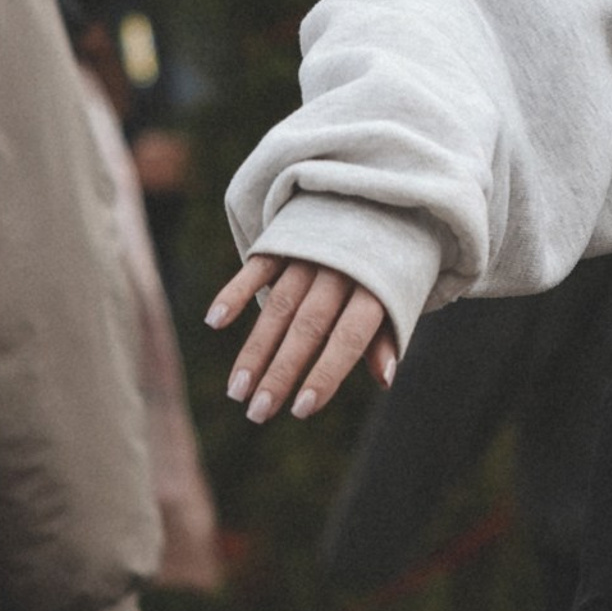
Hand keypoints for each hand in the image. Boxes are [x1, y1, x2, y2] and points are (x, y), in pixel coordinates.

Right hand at [206, 255, 397, 422]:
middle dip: (280, 372)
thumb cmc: (385, 263)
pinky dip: (235, 291)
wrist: (374, 198)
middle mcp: (338, 270)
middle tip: (258, 412)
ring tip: (236, 390)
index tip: (301, 410)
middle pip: (307, 328)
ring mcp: (307, 253)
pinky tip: (215, 320)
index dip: (325, 374)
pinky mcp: (283, 240)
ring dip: (255, 349)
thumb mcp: (397, 295)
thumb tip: (386, 379)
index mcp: (374, 286)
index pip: (347, 338)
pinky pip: (257, 267)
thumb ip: (384, 335)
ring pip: (278, 307)